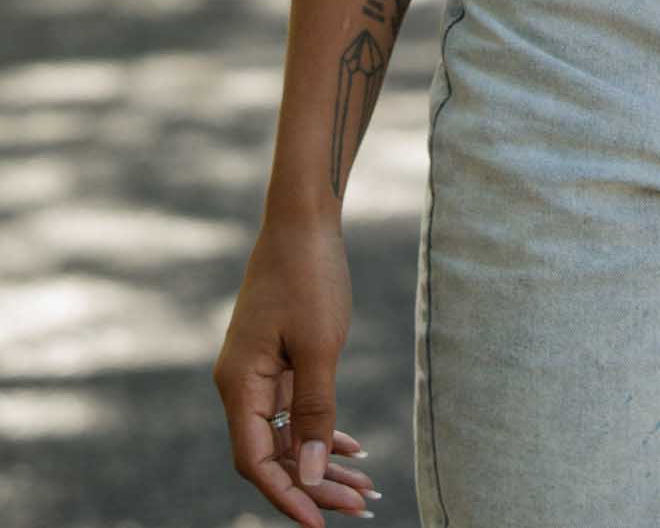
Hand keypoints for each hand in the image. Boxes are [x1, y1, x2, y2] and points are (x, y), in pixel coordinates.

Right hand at [213, 219, 376, 524]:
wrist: (304, 218)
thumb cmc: (310, 275)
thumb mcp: (320, 347)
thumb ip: (316, 412)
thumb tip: (312, 476)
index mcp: (239, 385)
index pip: (257, 462)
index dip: (287, 497)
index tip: (321, 524)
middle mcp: (240, 384)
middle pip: (273, 455)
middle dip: (314, 485)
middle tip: (361, 507)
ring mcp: (256, 372)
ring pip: (287, 435)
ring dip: (322, 462)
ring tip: (364, 489)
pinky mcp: (275, 360)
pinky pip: (294, 410)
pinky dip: (321, 430)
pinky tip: (352, 448)